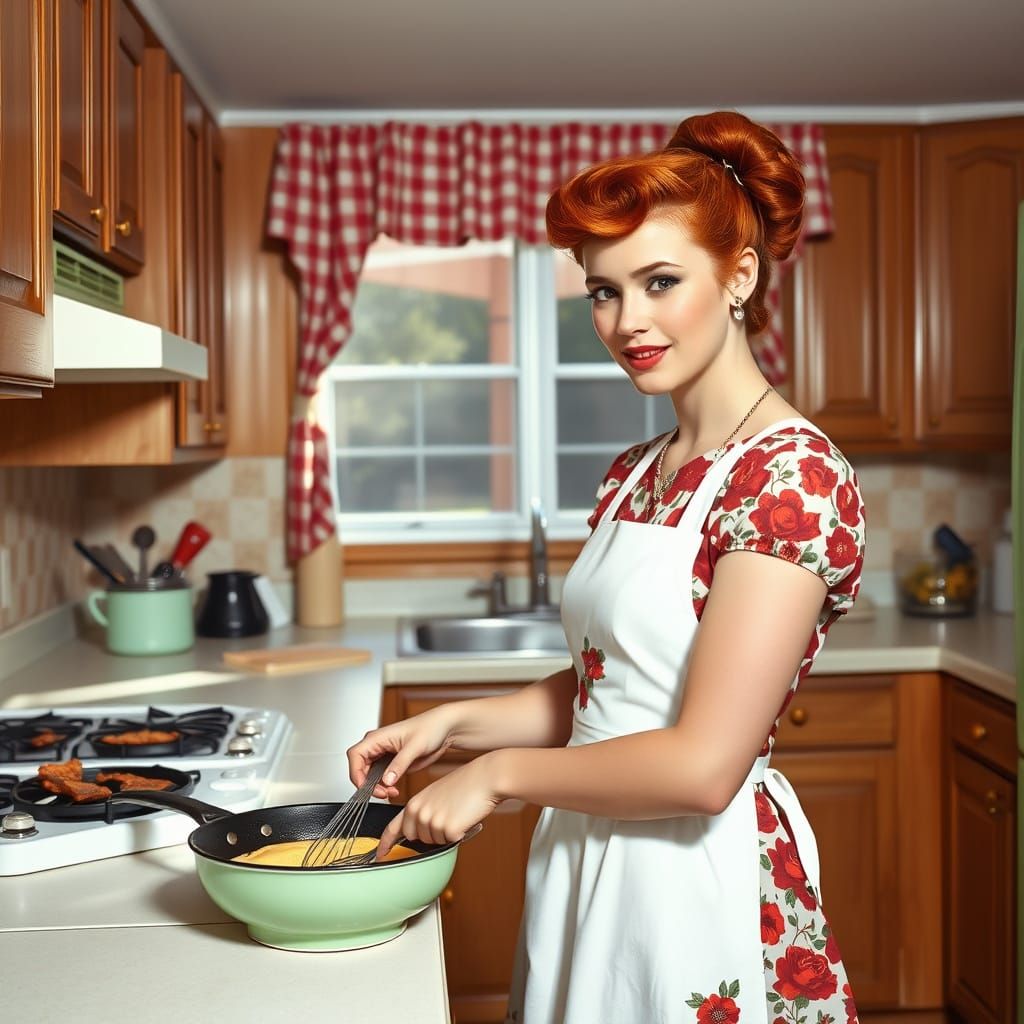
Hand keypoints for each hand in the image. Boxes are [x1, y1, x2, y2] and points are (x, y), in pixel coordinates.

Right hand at [346, 706, 456, 800]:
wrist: (445, 729)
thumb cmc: (430, 728)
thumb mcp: (415, 746)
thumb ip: (399, 764)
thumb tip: (386, 780)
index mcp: (377, 737)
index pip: (355, 756)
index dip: (356, 773)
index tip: (366, 787)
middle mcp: (377, 746)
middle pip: (359, 769)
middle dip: (368, 784)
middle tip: (383, 793)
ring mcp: (384, 755)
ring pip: (369, 776)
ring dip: (377, 788)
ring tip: (392, 792)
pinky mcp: (392, 764)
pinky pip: (380, 779)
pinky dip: (384, 787)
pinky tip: (394, 790)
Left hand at [376, 752, 501, 858]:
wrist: (485, 777)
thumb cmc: (465, 784)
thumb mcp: (435, 794)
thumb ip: (422, 811)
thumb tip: (419, 831)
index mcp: (414, 802)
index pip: (393, 828)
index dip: (385, 844)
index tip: (379, 854)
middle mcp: (419, 812)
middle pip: (416, 839)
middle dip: (428, 834)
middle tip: (445, 816)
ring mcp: (432, 822)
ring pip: (435, 842)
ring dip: (445, 833)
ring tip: (457, 812)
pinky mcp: (448, 830)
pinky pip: (451, 842)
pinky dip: (459, 834)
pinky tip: (464, 817)